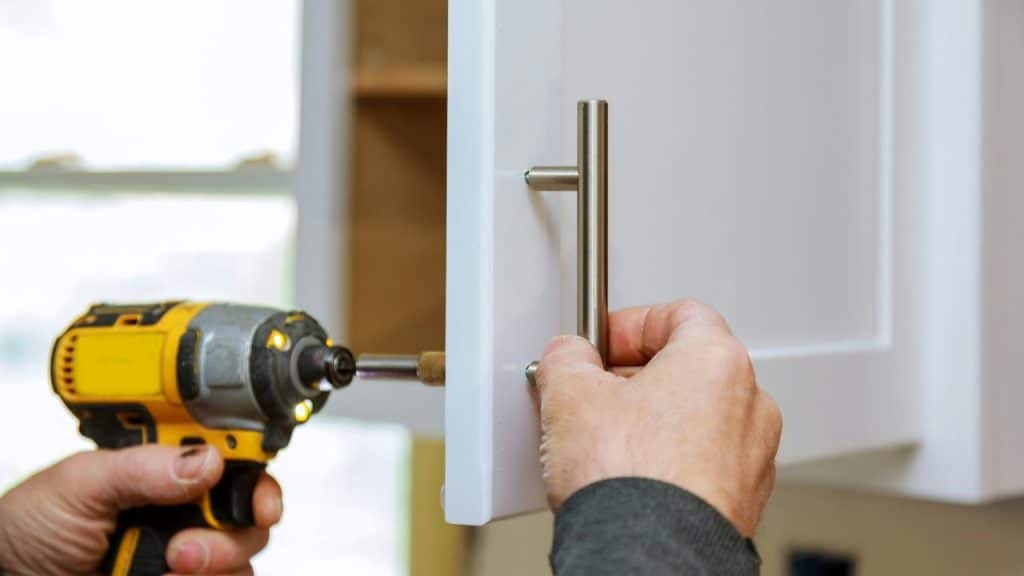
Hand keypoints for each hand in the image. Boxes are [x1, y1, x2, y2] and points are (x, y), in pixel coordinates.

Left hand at [0, 445, 281, 574]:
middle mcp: (184, 507)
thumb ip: (142, 467)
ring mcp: (187, 551)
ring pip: (243, 554)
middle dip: (235, 529)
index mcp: (165, 468)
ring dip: (217, 561)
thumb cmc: (30, 529)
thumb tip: (208, 459)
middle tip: (189, 546)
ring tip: (172, 565)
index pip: (232, 459)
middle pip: (250, 510)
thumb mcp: (79, 484)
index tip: (260, 500)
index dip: (257, 475)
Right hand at [534, 299, 781, 536]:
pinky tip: (630, 477)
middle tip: (593, 392)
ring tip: (606, 441)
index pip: (678, 313)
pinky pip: (705, 462)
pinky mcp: (743, 500)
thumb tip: (567, 356)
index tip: (599, 345)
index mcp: (716, 360)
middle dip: (636, 376)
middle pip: (689, 367)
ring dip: (654, 420)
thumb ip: (568, 357)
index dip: (629, 324)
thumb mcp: (570, 394)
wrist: (645, 555)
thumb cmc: (627, 479)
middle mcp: (749, 403)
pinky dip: (672, 461)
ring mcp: (752, 456)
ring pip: (699, 417)